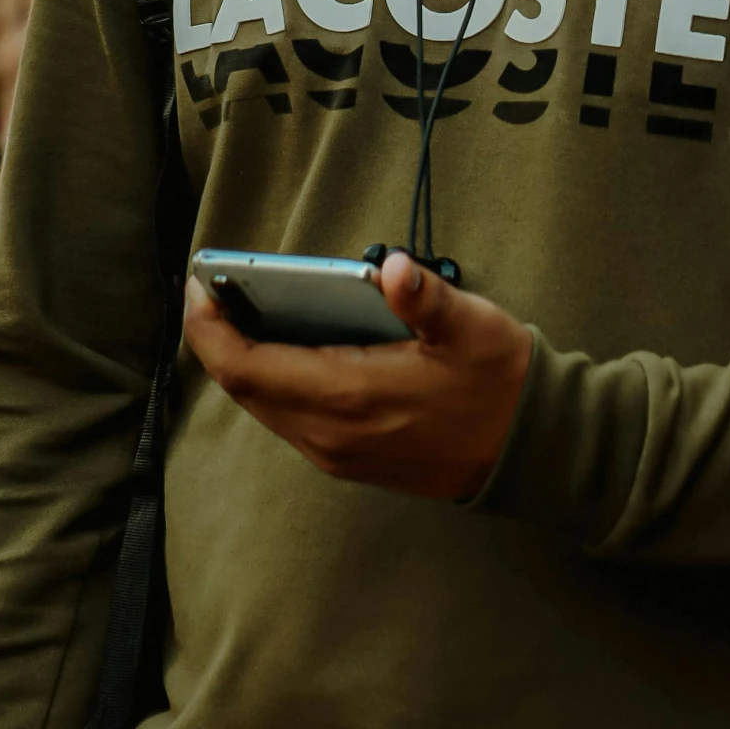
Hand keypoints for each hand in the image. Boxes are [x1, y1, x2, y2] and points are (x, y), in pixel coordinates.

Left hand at [182, 251, 532, 499]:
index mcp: (349, 396)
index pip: (247, 368)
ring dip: (244, 361)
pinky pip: (290, 418)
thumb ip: (425, 297)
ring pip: (265, 406)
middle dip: (218, 338)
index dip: (210, 329)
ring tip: (242, 308)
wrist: (530, 451)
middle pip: (246, 389)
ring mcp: (339, 454)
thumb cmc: (499, 381)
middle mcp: (331, 435)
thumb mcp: (470, 326)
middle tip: (214, 287)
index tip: (200, 284)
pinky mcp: (351, 460)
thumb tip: (393, 269)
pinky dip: (274, 380)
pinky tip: (288, 344)